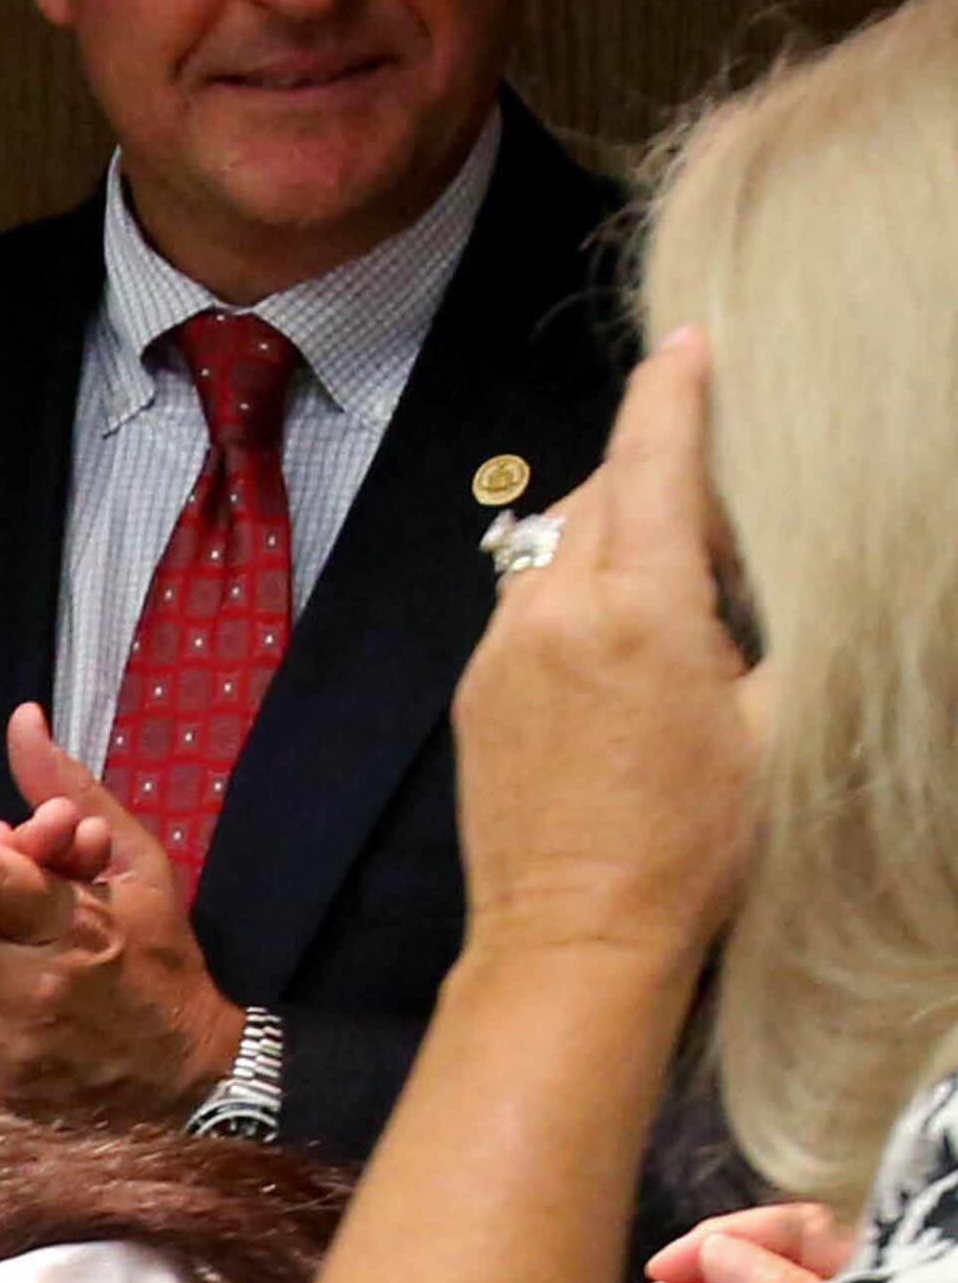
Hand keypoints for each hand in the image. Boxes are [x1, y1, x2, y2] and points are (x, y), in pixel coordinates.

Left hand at [453, 334, 765, 975]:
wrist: (570, 942)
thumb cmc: (691, 849)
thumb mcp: (777, 731)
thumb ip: (784, 632)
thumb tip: (806, 573)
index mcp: (638, 610)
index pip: (654, 457)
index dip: (675, 388)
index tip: (693, 340)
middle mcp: (553, 614)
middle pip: (603, 490)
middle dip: (658, 471)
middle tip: (723, 505)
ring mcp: (501, 652)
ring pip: (556, 543)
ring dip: (612, 529)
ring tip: (675, 581)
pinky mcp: (475, 692)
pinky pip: (524, 601)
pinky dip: (571, 587)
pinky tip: (618, 635)